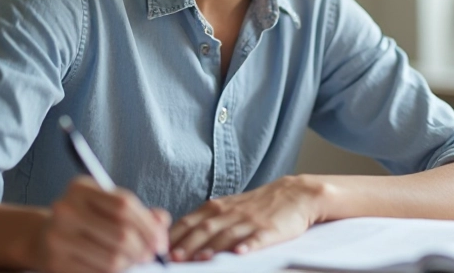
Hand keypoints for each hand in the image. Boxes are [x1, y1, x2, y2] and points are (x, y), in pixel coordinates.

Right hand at [33, 176, 170, 272]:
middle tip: (152, 257)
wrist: (43, 237)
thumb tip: (162, 221)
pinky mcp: (55, 263)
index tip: (161, 242)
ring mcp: (57, 237)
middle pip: (120, 233)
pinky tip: (116, 269)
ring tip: (134, 263)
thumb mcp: (108, 207)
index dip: (148, 225)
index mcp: (80, 188)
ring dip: (130, 264)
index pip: (124, 205)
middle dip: (143, 249)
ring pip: (111, 258)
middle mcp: (65, 209)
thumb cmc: (86, 220)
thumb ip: (138, 212)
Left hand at [168, 175, 326, 261]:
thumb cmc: (257, 205)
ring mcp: (250, 221)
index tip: (158, 250)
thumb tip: (175, 242)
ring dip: (213, 248)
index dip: (173, 236)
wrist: (295, 193)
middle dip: (188, 245)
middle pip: (205, 229)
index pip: (189, 222)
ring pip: (227, 235)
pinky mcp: (270, 229)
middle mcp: (230, 213)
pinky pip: (258, 238)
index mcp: (217, 207)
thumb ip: (205, 221)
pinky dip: (248, 246)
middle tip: (173, 260)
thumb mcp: (228, 207)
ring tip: (201, 260)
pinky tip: (240, 253)